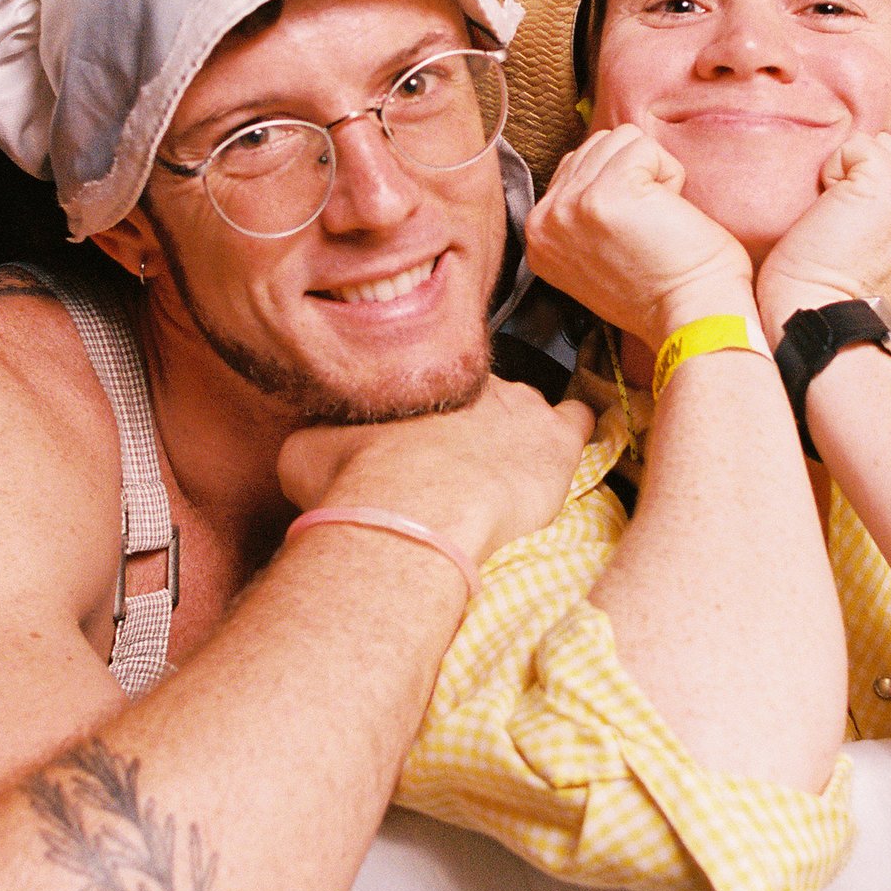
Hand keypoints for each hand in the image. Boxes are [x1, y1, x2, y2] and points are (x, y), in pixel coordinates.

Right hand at [279, 378, 596, 566]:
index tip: (423, 448)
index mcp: (421, 381)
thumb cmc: (358, 482)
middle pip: (487, 399)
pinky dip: (577, 434)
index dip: (432, 423)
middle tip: (460, 469)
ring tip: (509, 469)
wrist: (410, 510)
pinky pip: (582, 421)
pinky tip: (568, 452)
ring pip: (534, 407)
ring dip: (524, 433)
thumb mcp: (308, 451)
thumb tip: (311, 444)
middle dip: (477, 429)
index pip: (437, 389)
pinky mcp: (558, 444)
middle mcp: (477, 384)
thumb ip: (318, 439)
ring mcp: (523, 408)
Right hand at [525, 125, 756, 346]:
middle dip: (634, 175)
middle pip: (594, 145)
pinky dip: (671, 174)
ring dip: (653, 172)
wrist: (692, 318)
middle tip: (648, 228)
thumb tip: (599, 162)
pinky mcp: (607, 192)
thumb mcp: (593, 253)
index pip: (573, 166)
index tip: (631, 235)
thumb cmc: (662, 290)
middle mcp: (544, 220)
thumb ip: (580, 212)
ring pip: (619, 139)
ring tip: (658, 220)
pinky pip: (645, 146)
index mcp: (538, 236)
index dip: (616, 188)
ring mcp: (571, 205)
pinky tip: (669, 214)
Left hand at [756, 131, 890, 330]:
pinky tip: (833, 212)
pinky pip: (854, 146)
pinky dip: (832, 172)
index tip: (877, 237)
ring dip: (854, 177)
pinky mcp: (889, 182)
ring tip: (848, 223)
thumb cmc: (857, 303)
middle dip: (876, 180)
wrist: (830, 323)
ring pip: (885, 146)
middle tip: (859, 230)